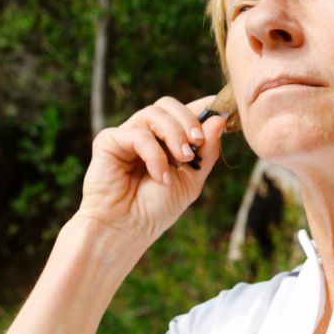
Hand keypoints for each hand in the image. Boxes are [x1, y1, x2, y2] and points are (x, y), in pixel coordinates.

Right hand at [75, 95, 226, 244]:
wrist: (127, 229)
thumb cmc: (156, 209)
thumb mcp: (191, 180)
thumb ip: (206, 151)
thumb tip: (220, 120)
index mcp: (166, 140)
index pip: (185, 112)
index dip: (204, 108)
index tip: (224, 113)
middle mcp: (146, 133)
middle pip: (168, 105)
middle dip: (188, 120)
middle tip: (198, 141)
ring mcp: (127, 135)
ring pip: (155, 113)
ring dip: (174, 134)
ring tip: (184, 159)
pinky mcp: (109, 141)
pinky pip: (138, 134)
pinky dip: (154, 155)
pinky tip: (160, 177)